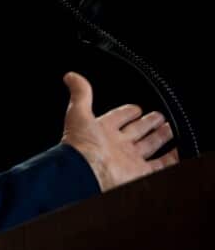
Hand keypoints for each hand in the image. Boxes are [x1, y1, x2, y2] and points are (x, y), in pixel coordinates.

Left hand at [60, 71, 179, 191]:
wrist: (86, 172)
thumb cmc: (80, 144)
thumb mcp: (78, 112)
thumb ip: (80, 94)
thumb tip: (72, 77)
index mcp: (101, 131)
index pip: (117, 118)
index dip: (127, 112)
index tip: (136, 108)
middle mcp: (115, 146)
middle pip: (136, 132)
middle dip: (147, 123)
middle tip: (159, 117)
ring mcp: (128, 159)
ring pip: (149, 146)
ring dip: (160, 137)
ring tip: (171, 128)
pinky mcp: (140, 172)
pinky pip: (160, 165)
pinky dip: (171, 158)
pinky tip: (179, 151)